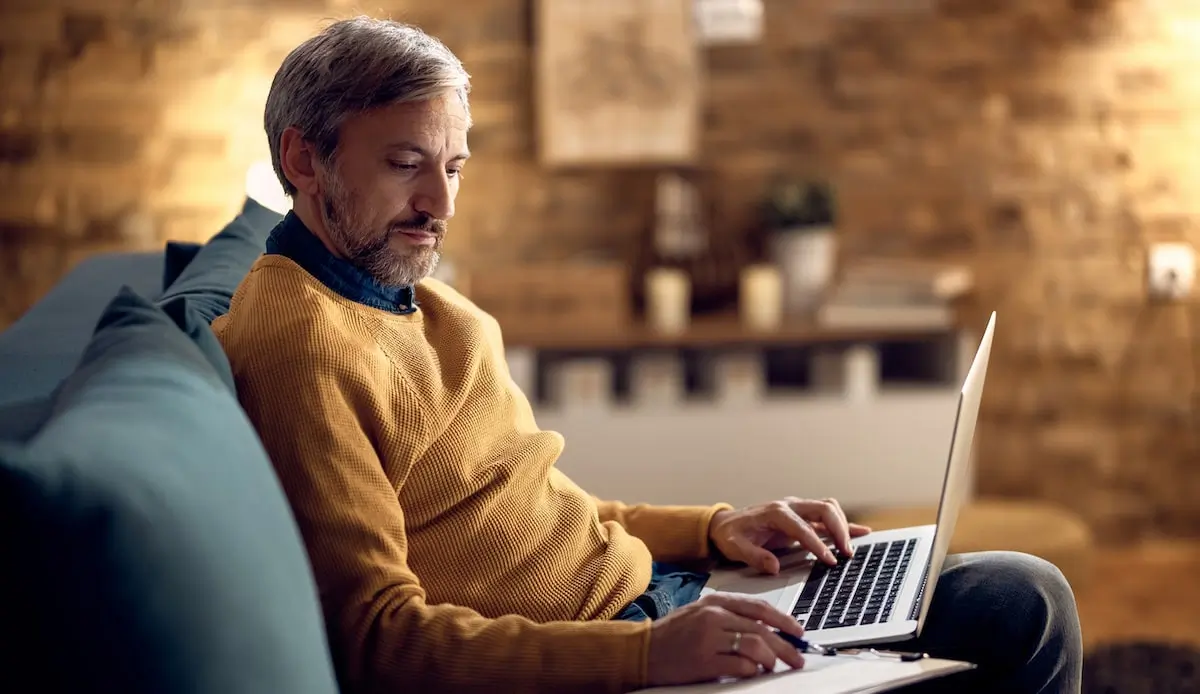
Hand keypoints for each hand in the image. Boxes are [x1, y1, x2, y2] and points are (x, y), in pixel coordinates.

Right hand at [646, 593, 806, 684]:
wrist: (643, 650)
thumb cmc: (672, 634)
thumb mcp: (700, 613)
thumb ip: (729, 616)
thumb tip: (766, 628)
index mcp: (715, 602)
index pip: (759, 607)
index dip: (784, 620)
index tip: (798, 632)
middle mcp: (713, 616)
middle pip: (763, 628)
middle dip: (786, 645)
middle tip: (798, 657)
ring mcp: (709, 638)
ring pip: (756, 645)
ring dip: (772, 659)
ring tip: (774, 667)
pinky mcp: (705, 661)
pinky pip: (741, 665)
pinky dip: (754, 670)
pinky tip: (754, 673)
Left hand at [709, 497, 871, 573]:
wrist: (725, 524)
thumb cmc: (730, 535)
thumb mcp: (735, 548)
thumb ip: (754, 556)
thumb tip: (773, 566)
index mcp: (775, 513)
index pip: (802, 527)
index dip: (817, 544)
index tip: (829, 561)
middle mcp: (789, 506)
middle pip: (823, 509)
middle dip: (839, 530)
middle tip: (846, 553)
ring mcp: (797, 509)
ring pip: (828, 508)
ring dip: (843, 525)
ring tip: (850, 548)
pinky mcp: (802, 516)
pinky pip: (827, 516)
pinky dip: (844, 523)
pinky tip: (861, 532)